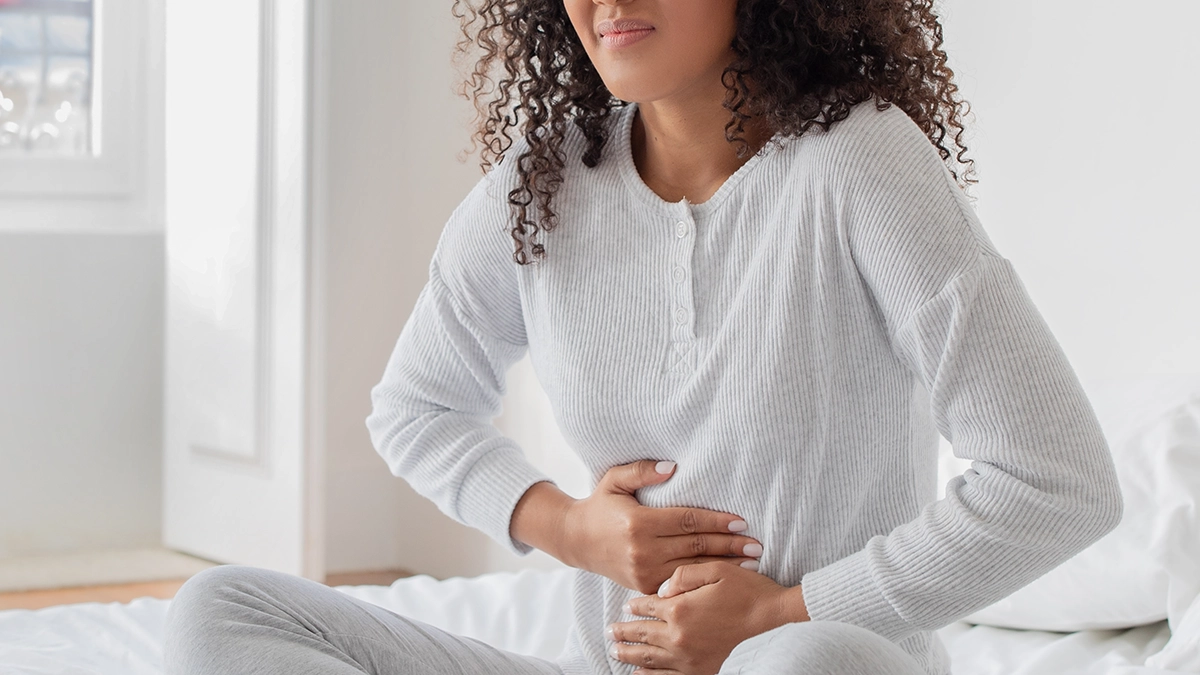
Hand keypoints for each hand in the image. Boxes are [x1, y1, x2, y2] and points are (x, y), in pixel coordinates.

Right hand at [560, 461, 763, 594]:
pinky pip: (680, 582)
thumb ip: (642, 471)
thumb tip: (672, 468)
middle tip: (757, 544)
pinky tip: (724, 577)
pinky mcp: (644, 585)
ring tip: (751, 563)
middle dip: (729, 546)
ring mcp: (643, 572)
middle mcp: (642, 550)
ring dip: (724, 566)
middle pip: (696, 547)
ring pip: (692, 568)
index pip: (688, 521)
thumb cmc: (601, 505)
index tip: (742, 522)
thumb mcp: (614, 480)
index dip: (717, 521)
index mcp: (638, 523)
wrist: (577, 540)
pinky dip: (704, 579)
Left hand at [607, 561, 808, 674]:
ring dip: (629, 654)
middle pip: (642, 634)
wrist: (768, 614)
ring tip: (615, 651)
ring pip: (649, 657)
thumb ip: (682, 575)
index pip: (647, 607)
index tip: (626, 607)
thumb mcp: (713, 568)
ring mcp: (688, 656)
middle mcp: (679, 635)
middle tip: (609, 631)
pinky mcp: (701, 668)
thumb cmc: (743, 587)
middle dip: (623, 632)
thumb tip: (660, 589)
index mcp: (679, 608)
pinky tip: (639, 673)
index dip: (635, 606)